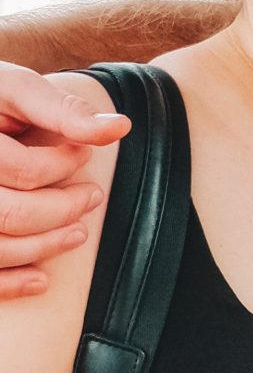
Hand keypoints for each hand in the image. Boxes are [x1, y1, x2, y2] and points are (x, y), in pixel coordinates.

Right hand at [0, 63, 126, 298]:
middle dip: (61, 210)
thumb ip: (63, 109)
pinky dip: (8, 283)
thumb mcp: (15, 89)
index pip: (22, 170)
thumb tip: (120, 128)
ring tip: (79, 233)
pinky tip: (40, 278)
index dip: (63, 164)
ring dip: (43, 248)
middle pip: (9, 214)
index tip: (83, 155)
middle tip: (93, 196)